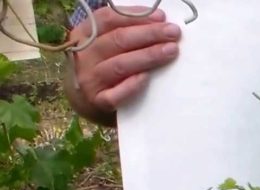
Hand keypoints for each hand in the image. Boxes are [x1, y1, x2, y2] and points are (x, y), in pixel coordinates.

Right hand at [64, 6, 181, 124]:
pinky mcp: (98, 101)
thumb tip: (159, 22)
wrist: (86, 100)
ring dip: (148, 56)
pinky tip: (147, 77)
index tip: (161, 17)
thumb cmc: (103, 65)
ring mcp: (90, 80)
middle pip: (118, 40)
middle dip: (149, 34)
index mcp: (84, 34)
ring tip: (171, 51)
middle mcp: (85, 55)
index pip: (108, 19)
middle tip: (173, 33)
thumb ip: (125, 31)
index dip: (136, 16)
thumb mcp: (105, 43)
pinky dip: (131, 85)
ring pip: (120, 65)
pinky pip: (115, 94)